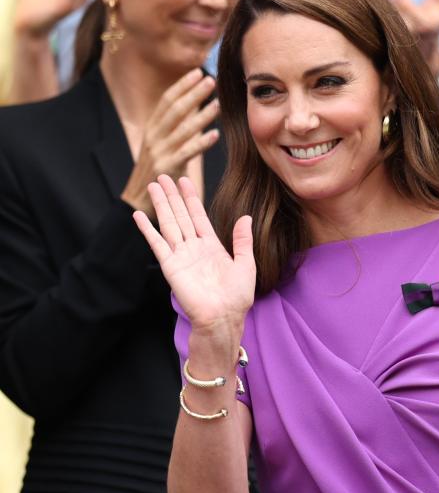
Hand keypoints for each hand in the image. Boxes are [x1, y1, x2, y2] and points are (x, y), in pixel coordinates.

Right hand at [122, 69, 219, 214]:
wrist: (137, 199)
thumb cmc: (155, 172)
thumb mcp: (160, 146)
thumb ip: (173, 129)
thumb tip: (192, 110)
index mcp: (152, 128)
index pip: (167, 100)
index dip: (182, 85)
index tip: (198, 72)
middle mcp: (154, 136)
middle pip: (175, 109)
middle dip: (193, 93)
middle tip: (212, 80)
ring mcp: (160, 152)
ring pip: (183, 129)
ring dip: (202, 115)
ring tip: (218, 104)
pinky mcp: (167, 168)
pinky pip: (187, 153)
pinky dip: (202, 143)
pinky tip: (215, 135)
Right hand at [132, 175, 255, 337]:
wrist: (223, 317)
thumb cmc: (237, 297)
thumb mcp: (246, 264)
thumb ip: (243, 240)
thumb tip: (246, 217)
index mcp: (212, 247)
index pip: (198, 216)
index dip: (191, 198)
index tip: (185, 180)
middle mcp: (194, 248)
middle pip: (181, 215)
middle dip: (172, 196)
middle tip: (164, 174)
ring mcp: (181, 256)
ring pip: (169, 224)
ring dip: (161, 205)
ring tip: (153, 185)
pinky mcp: (170, 266)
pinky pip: (157, 244)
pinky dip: (147, 230)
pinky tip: (138, 216)